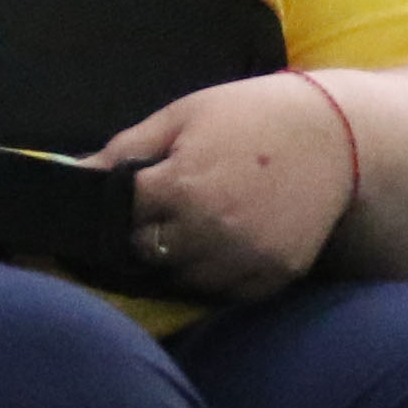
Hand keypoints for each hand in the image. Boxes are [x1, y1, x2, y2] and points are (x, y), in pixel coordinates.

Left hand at [96, 71, 362, 302]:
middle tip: (157, 215)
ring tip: (193, 227)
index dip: (115, 208)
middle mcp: (210, 230)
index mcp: (181, 186)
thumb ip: (126, 148)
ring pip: (183, 279)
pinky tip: (224, 243)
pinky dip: (216, 275)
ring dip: (177, 260)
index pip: (119, 217)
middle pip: (147, 254)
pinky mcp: (273, 276)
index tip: (120, 203)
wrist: (337, 135)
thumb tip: (71, 172)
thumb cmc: (252, 115)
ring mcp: (244, 258)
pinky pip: (226, 292)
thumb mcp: (183, 116)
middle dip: (142, 235)